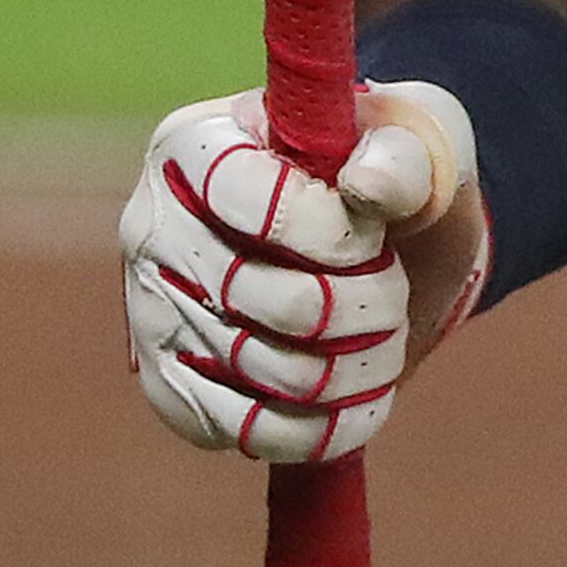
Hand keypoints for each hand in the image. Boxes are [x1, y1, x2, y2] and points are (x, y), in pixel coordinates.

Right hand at [118, 82, 484, 461]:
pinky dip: (319, 428)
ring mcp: (152, 309)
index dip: (327, 230)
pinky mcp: (170, 384)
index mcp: (196, 144)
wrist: (385, 239)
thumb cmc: (389, 172)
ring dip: (351, 367)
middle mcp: (153, 225)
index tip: (377, 236)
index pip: (243, 196)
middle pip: (253, 293)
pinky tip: (362, 399)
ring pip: (256, 366)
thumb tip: (368, 187)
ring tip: (386, 342)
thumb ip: (401, 155)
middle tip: (395, 296)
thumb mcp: (413, 138)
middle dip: (358, 304)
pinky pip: (239, 429)